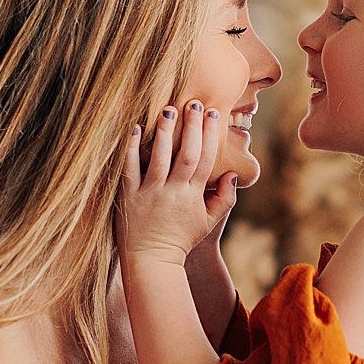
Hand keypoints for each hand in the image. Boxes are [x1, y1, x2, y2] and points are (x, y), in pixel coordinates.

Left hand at [119, 101, 238, 267]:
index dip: (210, 135)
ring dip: (164, 131)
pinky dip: (131, 147)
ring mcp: (150, 192)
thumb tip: (234, 174)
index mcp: (193, 195)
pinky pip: (130, 168)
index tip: (213, 113)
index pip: (206, 159)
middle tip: (194, 102)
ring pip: (158, 157)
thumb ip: (225, 199)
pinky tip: (134, 127)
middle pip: (186, 154)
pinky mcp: (129, 196)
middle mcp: (173, 191)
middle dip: (191, 127)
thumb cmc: (181, 239)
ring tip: (168, 108)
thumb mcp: (209, 222)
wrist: (151, 261)